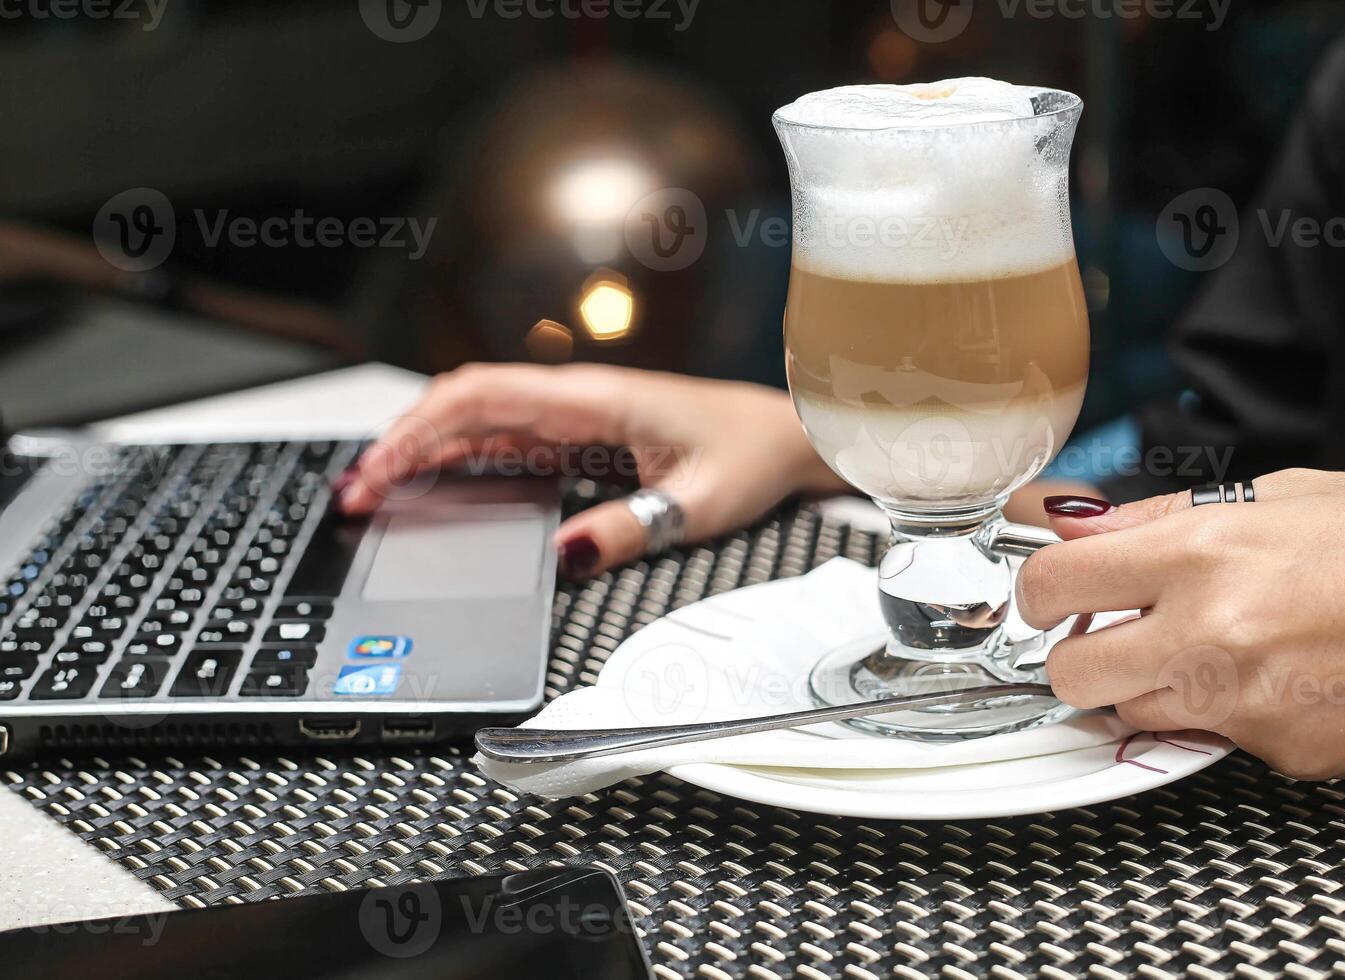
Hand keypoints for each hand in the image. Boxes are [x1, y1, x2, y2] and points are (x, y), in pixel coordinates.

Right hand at [336, 363, 847, 578]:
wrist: (789, 435)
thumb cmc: (752, 452)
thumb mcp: (697, 503)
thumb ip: (627, 528)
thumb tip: (562, 557)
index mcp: (595, 399)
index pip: (483, 397)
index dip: (419, 429)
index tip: (380, 471)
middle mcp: (576, 399)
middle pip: (465, 405)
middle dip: (403, 442)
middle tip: (358, 494)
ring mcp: (575, 417)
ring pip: (480, 422)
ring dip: (426, 451)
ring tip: (379, 494)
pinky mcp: (581, 437)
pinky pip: (508, 442)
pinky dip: (462, 460)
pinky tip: (437, 487)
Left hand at [1017, 469, 1344, 779]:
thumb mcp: (1280, 495)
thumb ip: (1161, 519)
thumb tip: (1079, 526)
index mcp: (1203, 552)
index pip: (1052, 583)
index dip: (1040, 590)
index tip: (1052, 594)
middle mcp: (1212, 633)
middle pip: (1070, 673)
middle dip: (1078, 653)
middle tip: (1113, 632)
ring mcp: (1246, 703)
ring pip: (1133, 714)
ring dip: (1147, 685)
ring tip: (1209, 648)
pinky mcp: (1283, 753)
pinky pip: (1212, 738)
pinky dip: (1227, 711)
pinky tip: (1281, 675)